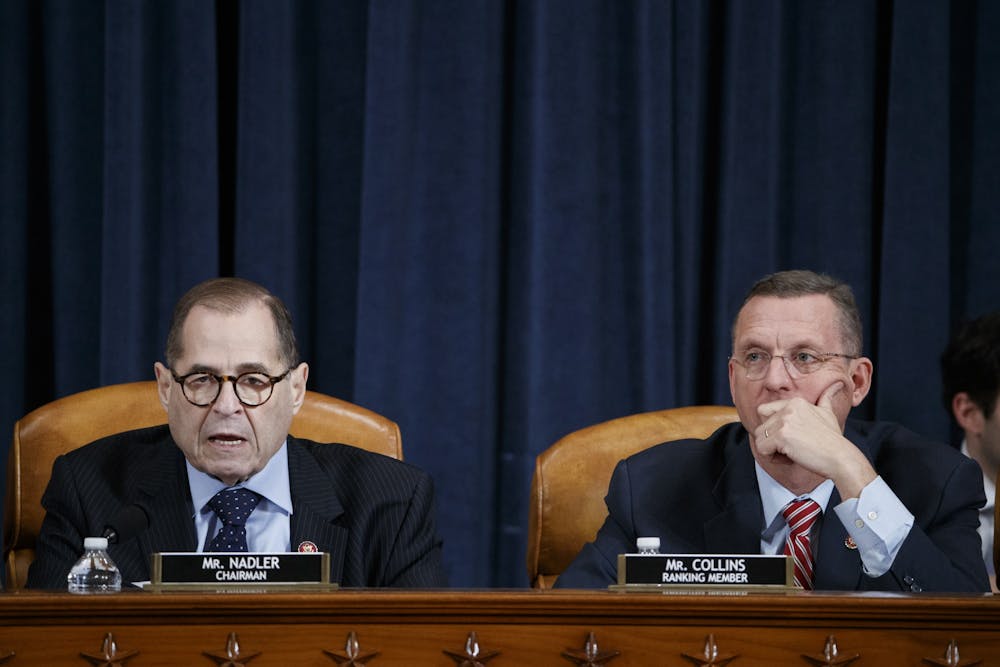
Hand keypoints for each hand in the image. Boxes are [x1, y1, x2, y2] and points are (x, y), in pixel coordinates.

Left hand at [754, 381, 875, 497]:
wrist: (840, 457)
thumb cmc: (833, 440)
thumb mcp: (828, 414)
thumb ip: (826, 399)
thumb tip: (837, 385)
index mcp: (795, 402)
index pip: (764, 411)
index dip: (772, 428)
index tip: (789, 436)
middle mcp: (788, 408)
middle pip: (761, 427)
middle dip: (772, 440)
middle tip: (791, 447)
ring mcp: (784, 421)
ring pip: (759, 438)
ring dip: (771, 450)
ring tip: (791, 452)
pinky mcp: (782, 436)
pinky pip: (761, 449)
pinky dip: (772, 458)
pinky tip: (790, 457)